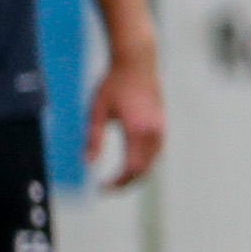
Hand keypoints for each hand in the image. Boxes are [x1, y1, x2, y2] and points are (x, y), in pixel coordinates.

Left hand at [87, 53, 164, 189]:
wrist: (137, 62)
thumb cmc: (114, 83)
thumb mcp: (96, 111)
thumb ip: (92, 139)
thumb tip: (88, 163)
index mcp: (138, 130)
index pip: (131, 168)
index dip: (117, 183)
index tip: (102, 189)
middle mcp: (154, 132)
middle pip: (144, 169)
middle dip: (127, 183)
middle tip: (108, 189)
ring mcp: (161, 127)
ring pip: (152, 161)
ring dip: (137, 173)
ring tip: (119, 179)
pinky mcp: (162, 123)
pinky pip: (156, 151)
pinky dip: (144, 162)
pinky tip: (132, 162)